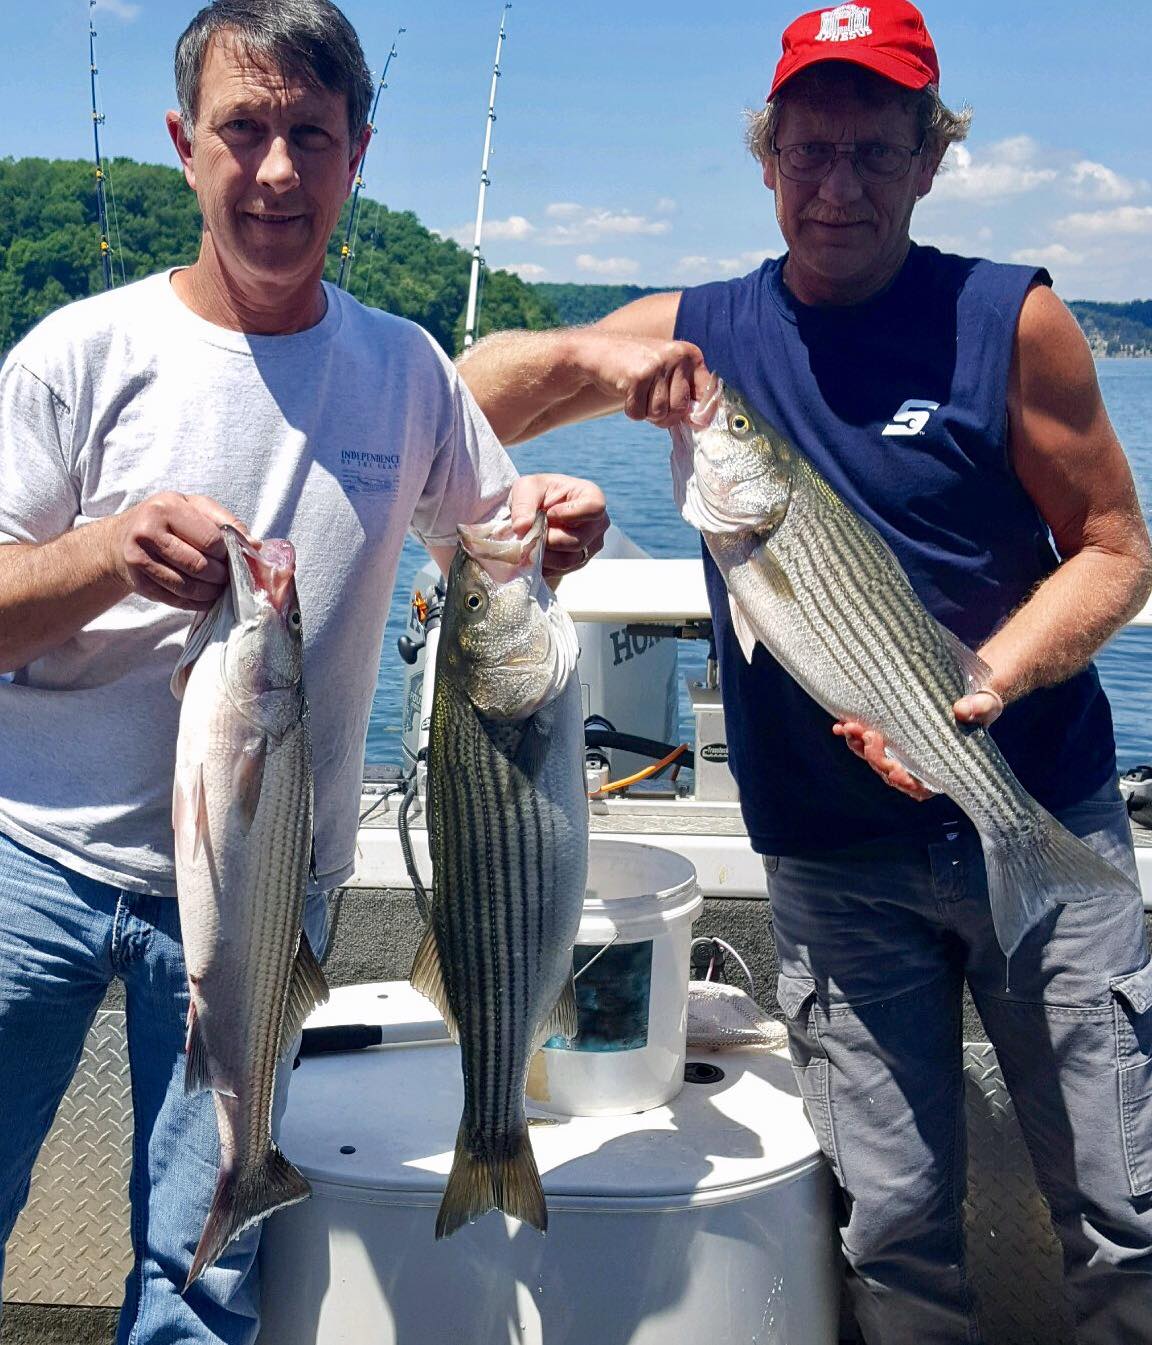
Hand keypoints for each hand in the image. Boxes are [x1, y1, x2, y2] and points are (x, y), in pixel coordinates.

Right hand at [106, 492, 249, 610]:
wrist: (122, 538)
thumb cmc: (167, 520)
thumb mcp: (195, 507)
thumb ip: (226, 522)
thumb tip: (255, 544)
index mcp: (166, 508)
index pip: (211, 540)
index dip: (228, 553)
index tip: (233, 556)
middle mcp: (147, 532)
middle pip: (200, 566)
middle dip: (222, 575)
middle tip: (230, 576)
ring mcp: (139, 559)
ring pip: (188, 587)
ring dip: (211, 592)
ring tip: (220, 587)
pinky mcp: (138, 583)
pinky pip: (176, 600)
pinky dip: (197, 602)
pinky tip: (206, 596)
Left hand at [509, 474, 608, 577]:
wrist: (537, 509)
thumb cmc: (537, 493)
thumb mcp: (527, 488)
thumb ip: (523, 505)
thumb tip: (522, 528)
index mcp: (592, 497)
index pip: (594, 508)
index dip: (570, 514)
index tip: (549, 513)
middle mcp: (598, 524)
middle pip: (578, 541)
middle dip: (548, 539)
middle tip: (530, 532)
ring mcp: (590, 546)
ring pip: (568, 560)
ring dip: (543, 554)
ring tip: (529, 541)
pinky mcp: (578, 563)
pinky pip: (560, 570)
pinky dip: (543, 564)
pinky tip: (532, 551)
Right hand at [587, 333, 712, 427]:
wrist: (599, 351)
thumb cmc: (637, 368)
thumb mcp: (666, 373)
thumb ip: (685, 394)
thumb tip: (701, 424)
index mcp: (689, 355)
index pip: (708, 391)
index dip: (703, 413)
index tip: (695, 423)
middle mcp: (677, 356)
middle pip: (680, 409)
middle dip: (665, 415)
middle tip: (651, 402)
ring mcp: (658, 365)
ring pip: (660, 413)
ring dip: (646, 412)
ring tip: (638, 393)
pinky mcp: (638, 376)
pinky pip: (639, 413)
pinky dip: (632, 411)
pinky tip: (626, 392)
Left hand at [833, 691, 1002, 802]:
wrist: (969, 692)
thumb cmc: (981, 705)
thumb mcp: (986, 705)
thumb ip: (979, 709)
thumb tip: (963, 711)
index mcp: (942, 769)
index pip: (920, 787)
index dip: (904, 783)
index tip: (894, 771)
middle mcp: (919, 766)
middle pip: (890, 772)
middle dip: (875, 757)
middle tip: (868, 734)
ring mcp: (902, 753)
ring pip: (874, 759)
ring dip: (858, 746)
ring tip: (848, 728)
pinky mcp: (890, 738)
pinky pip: (868, 743)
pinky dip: (854, 736)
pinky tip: (841, 726)